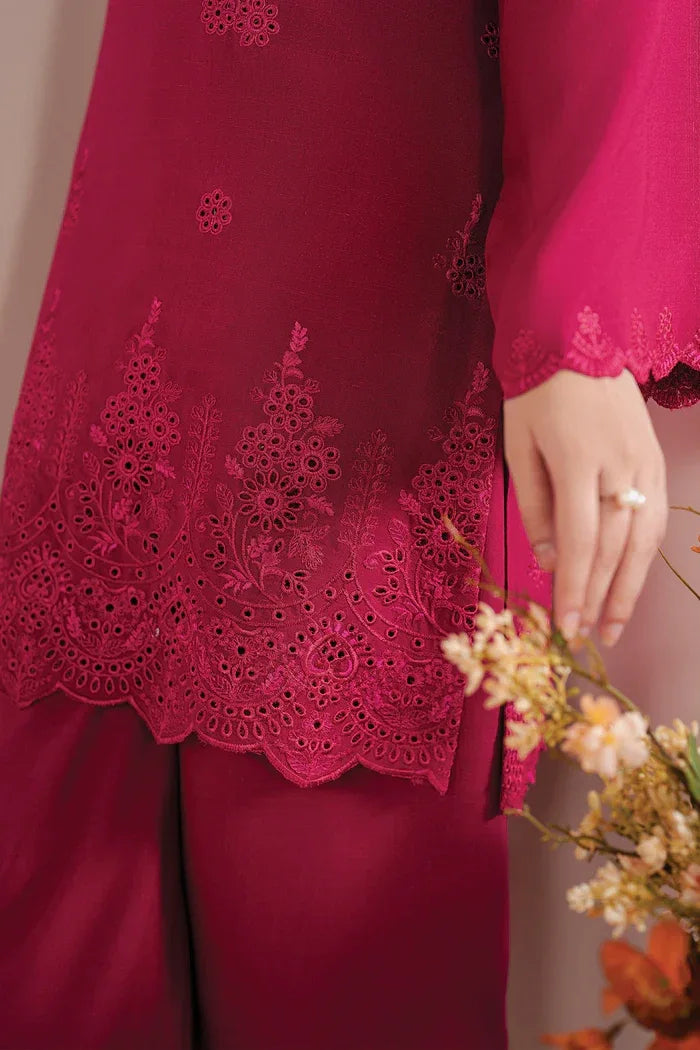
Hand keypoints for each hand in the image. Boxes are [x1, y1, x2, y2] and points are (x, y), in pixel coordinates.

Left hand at [503, 369, 667, 646]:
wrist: (578, 342)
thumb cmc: (536, 397)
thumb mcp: (519, 448)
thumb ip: (536, 508)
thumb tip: (553, 561)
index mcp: (578, 463)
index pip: (581, 544)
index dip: (575, 590)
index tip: (566, 628)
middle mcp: (619, 467)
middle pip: (614, 549)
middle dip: (599, 599)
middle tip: (587, 638)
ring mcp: (644, 464)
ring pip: (642, 540)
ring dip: (628, 588)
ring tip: (614, 625)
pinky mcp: (655, 461)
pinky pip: (655, 518)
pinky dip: (645, 555)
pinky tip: (633, 580)